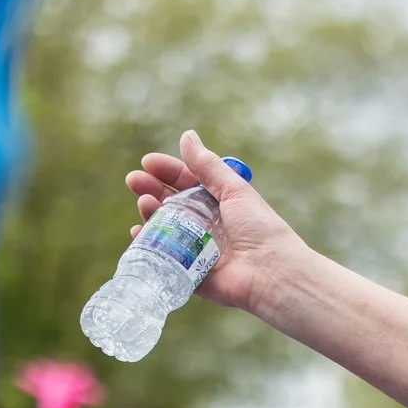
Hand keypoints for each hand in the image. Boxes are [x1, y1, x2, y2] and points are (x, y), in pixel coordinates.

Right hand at [124, 131, 302, 313]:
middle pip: (170, 203)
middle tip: (135, 181)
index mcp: (219, 203)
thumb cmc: (260, 229)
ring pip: (163, 227)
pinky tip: (139, 232)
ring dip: (150, 212)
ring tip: (146, 203)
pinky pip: (163, 256)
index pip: (187, 182)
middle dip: (150, 189)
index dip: (167, 171)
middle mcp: (206, 224)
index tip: (147, 162)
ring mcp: (196, 248)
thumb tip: (187, 135)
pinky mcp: (190, 272)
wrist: (272, 272)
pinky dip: (148, 244)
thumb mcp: (235, 191)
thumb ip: (208, 166)